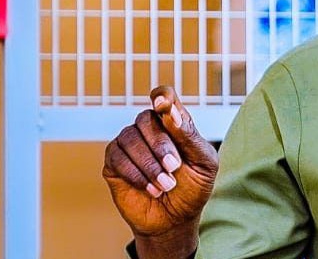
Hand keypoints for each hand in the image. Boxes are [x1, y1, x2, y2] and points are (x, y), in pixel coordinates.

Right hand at [102, 86, 217, 256]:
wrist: (175, 220)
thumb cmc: (193, 188)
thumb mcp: (203, 162)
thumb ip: (189, 136)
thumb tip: (170, 111)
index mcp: (174, 122)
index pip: (164, 97)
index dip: (162, 97)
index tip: (163, 105)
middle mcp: (149, 128)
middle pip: (146, 118)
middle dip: (161, 145)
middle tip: (174, 168)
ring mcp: (129, 144)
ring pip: (129, 138)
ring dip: (149, 164)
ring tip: (166, 185)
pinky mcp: (114, 163)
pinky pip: (117, 158)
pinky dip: (135, 174)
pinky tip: (150, 188)